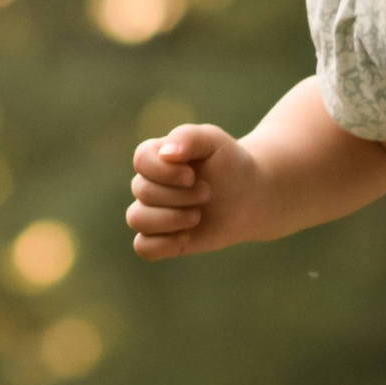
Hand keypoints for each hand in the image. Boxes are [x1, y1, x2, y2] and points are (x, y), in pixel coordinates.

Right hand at [126, 122, 272, 260]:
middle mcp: (149, 184)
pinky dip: (162, 244)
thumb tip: (166, 153)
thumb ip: (188, 137)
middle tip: (208, 194)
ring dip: (170, 219)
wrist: (249, 196)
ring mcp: (153, 212)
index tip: (192, 176)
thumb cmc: (229, 164)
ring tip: (197, 216)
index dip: (164, 172)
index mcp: (156, 156)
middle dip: (180, 196)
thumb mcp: (214, 141)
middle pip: (143, 191)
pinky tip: (187, 237)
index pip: (141, 161)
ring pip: (137, 219)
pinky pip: (143, 247)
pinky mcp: (162, 238)